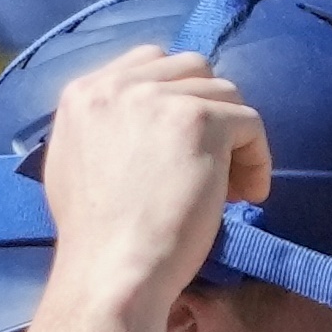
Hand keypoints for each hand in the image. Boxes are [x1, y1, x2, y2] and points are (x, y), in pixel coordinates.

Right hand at [29, 44, 260, 321]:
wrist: (111, 270)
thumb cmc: (95, 235)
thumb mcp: (75, 163)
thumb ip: (107, 127)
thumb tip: (150, 117)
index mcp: (82, 94)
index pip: (148, 61)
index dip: (176, 96)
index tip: (184, 140)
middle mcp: (116, 85)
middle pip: (192, 66)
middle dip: (209, 108)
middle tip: (211, 159)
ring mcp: (158, 98)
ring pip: (226, 93)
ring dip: (234, 137)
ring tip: (229, 187)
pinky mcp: (199, 119)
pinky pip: (250, 123)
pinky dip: (256, 159)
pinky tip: (245, 195)